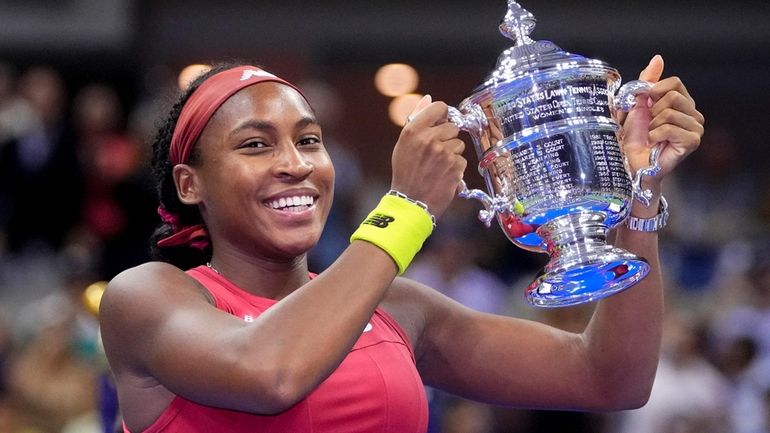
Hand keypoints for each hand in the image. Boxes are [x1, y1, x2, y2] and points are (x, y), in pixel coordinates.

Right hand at [390, 95, 466, 218]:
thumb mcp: (404, 143)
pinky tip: (443, 174)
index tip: (440, 124)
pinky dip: (455, 167)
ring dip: (452, 153)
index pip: (440, 107)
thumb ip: (417, 119)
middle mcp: (429, 139)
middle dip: (447, 138)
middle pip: (453, 126)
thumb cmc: (405, 172)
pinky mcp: (455, 166)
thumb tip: (428, 98)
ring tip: (438, 165)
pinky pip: (462, 159)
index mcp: (414, 130)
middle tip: (435, 152)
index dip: (442, 115)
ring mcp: (443, 153)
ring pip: (459, 144)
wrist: (410, 201)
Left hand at [618, 55, 704, 187]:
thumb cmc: (633, 136)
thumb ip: (647, 81)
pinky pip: (670, 127)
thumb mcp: (636, 103)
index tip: (644, 105)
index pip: (674, 82)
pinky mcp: (693, 141)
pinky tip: (655, 143)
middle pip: (672, 96)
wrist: (631, 162)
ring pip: (669, 112)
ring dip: (652, 125)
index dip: (654, 91)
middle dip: (651, 111)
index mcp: (682, 102)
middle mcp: (693, 113)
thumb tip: (658, 58)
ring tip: (651, 136)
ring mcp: (695, 127)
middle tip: (648, 126)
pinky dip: (655, 135)